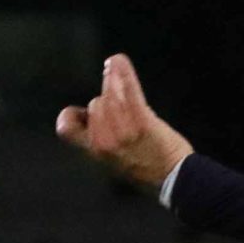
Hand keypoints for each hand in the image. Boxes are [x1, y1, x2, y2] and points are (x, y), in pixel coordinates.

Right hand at [56, 54, 193, 191]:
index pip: (67, 129)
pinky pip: (128, 90)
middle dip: (106, 102)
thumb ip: (104, 141)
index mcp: (96, 152)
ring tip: (115, 69)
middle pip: (95, 105)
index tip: (80, 113)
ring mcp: (123, 130)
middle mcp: (105, 141)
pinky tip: (118, 60)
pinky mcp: (142, 121)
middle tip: (121, 102)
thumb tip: (94, 120)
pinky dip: (122, 72)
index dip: (70, 117)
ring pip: (109, 95)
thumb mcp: (117, 162)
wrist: (177, 182)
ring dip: (113, 80)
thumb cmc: (150, 173)